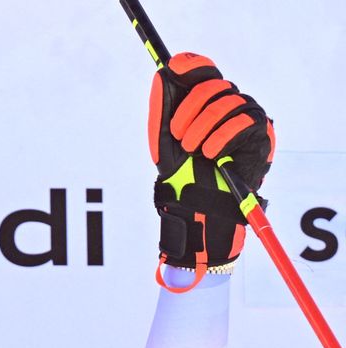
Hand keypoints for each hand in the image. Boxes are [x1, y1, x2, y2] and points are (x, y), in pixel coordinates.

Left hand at [150, 52, 274, 270]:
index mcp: (204, 103)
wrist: (197, 205)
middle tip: (178, 134)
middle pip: (212, 85)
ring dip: (203, 126)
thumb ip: (163, 107)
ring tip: (193, 150)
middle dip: (189, 108)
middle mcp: (228, 104)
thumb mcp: (163, 139)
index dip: (191, 66)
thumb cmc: (180, 173)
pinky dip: (222, 137)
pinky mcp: (260, 133)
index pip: (203, 71)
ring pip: (227, 102)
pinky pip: (243, 121)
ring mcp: (246, 116)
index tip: (174, 69)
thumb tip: (164, 72)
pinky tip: (211, 154)